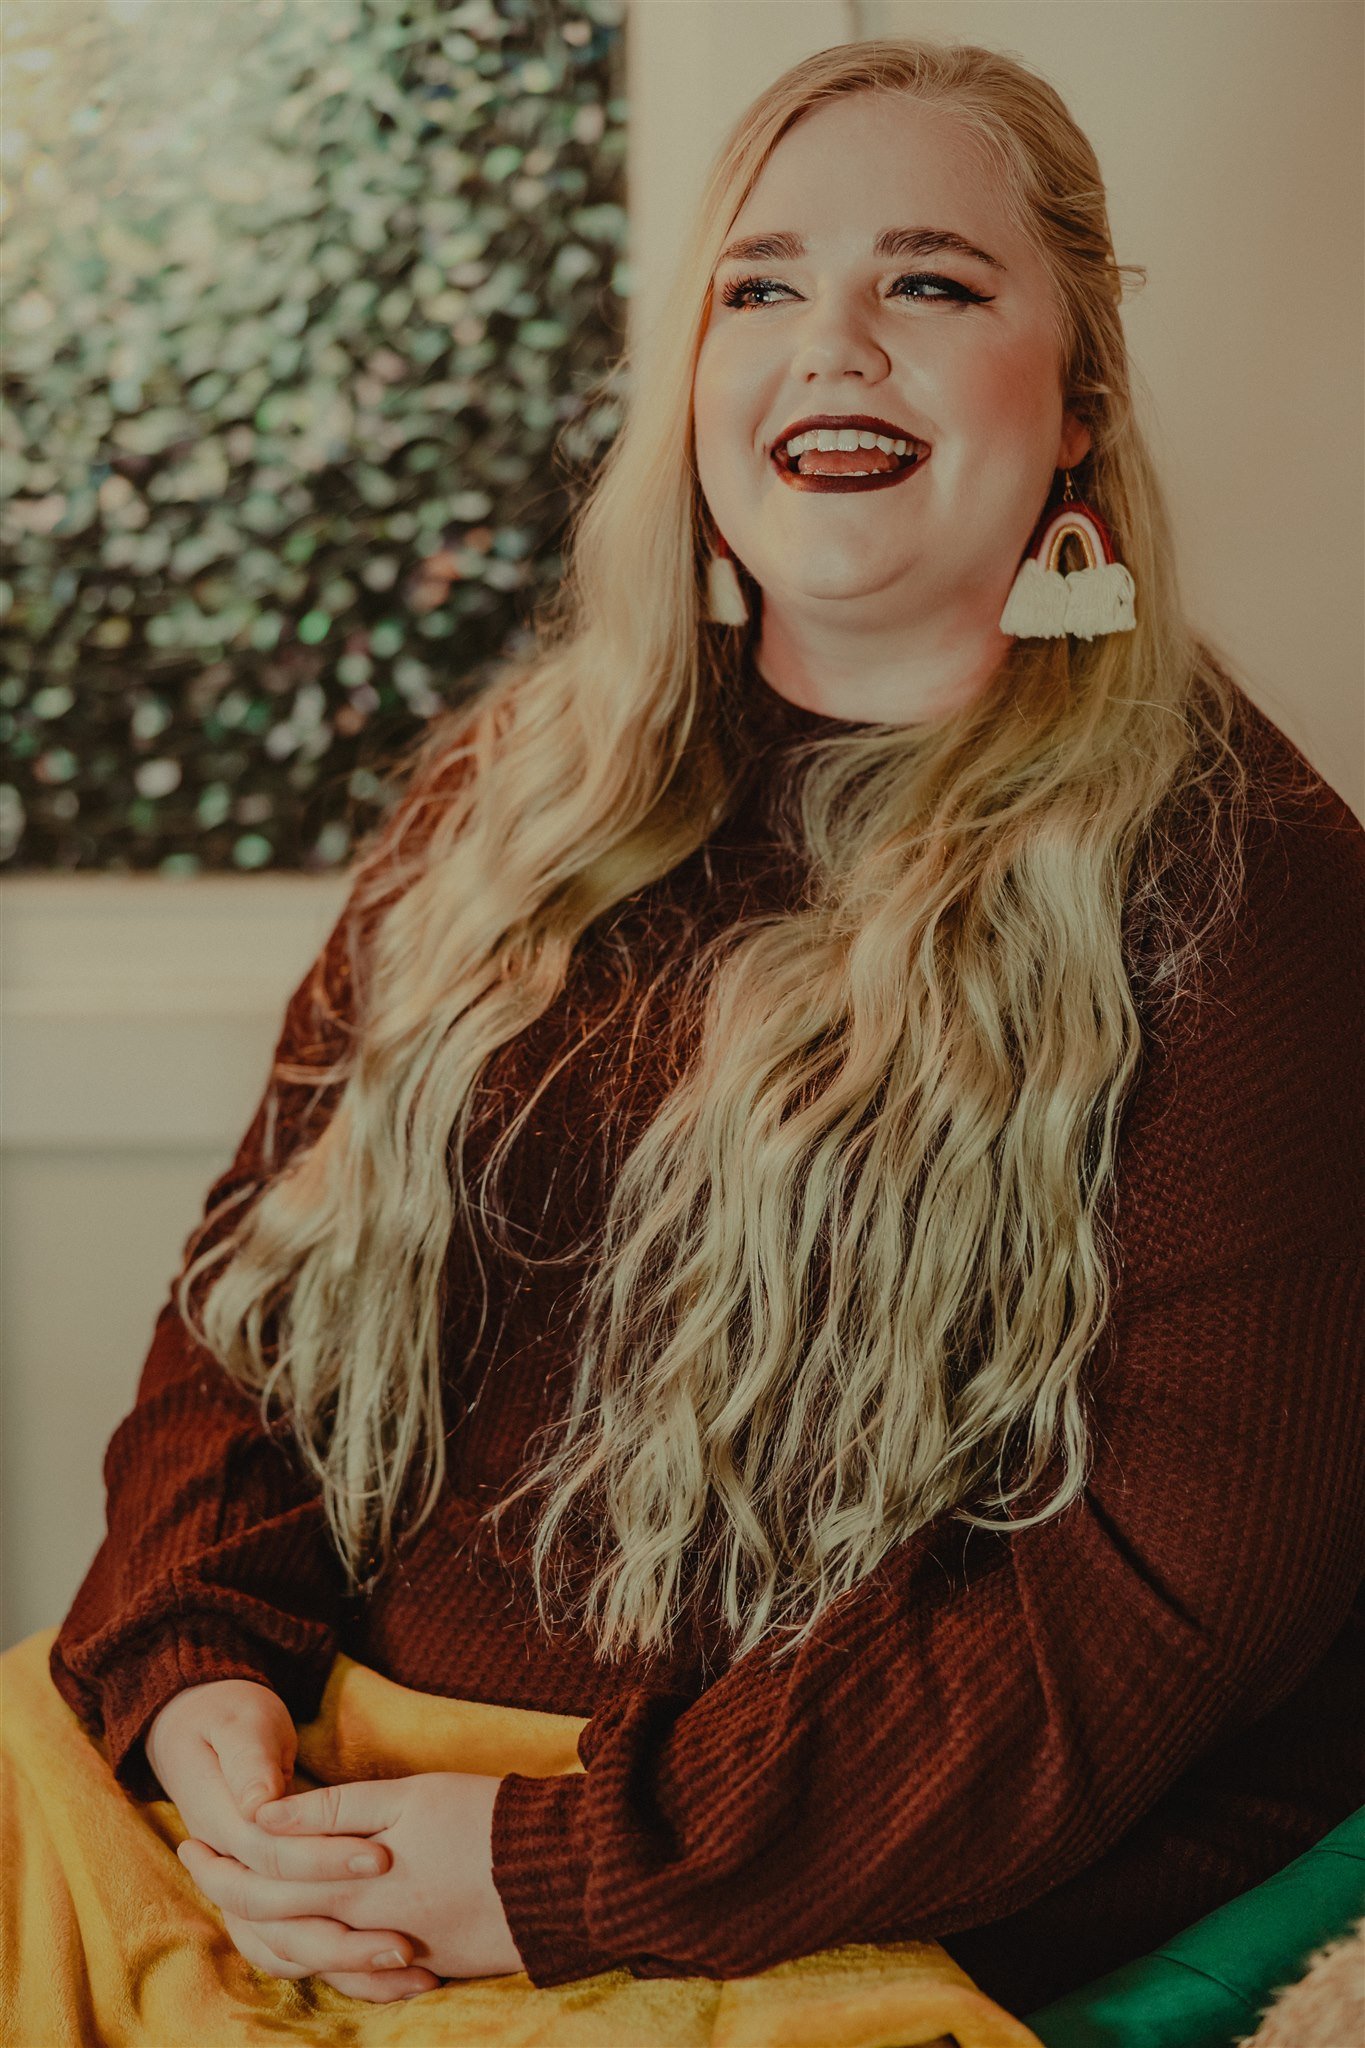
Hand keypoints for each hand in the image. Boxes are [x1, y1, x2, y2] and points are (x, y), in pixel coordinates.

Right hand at [146, 1679, 438, 2002]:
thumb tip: (260, 1803)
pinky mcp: (267, 1900)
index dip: (325, 1860)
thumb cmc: (228, 1717)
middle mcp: (228, 1870)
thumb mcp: (240, 1723)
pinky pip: (294, 1949)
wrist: (195, 1731)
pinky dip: (335, 1968)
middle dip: (345, 1935)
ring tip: (407, 1975)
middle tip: (407, 1942)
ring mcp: (243, 1891)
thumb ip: (251, 1760)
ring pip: (286, 1949)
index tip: (382, 1856)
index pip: (272, 1858)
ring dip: (344, 1967)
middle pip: (281, 1922)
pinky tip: (386, 1977)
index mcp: (219, 1825)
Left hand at [179, 1771, 524, 1982]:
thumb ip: (336, 1808)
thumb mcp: (411, 1796)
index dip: (222, 1862)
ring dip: (268, 1928)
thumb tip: (268, 1815)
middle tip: (198, 1866)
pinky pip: (353, 1974)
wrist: (558, 1874)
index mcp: (356, 1885)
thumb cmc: (484, 1819)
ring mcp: (397, 1956)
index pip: (265, 1883)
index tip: (191, 1838)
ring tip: (240, 1903)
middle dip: (229, 1895)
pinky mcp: (428, 1965)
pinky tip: (308, 1937)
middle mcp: (367, 1931)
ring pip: (310, 1956)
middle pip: (277, 1925)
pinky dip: (320, 1956)